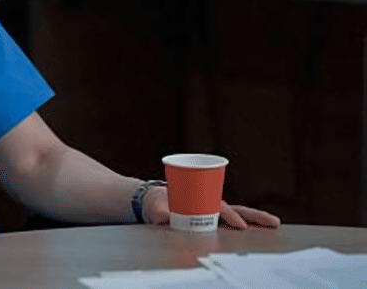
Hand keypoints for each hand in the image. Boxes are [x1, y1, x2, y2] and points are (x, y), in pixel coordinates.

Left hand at [143, 186, 281, 228]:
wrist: (154, 201)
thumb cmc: (157, 202)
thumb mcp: (156, 207)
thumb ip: (160, 213)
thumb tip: (164, 217)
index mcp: (199, 198)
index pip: (219, 208)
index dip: (230, 216)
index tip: (240, 225)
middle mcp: (209, 203)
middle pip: (235, 209)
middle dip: (254, 215)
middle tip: (274, 222)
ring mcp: (212, 212)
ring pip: (238, 214)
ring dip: (255, 219)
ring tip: (274, 224)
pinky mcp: (212, 219)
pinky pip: (231, 222)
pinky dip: (246, 223)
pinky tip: (259, 230)